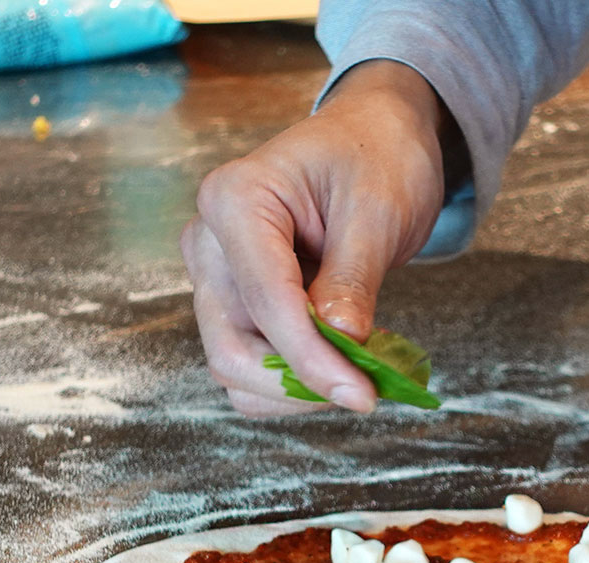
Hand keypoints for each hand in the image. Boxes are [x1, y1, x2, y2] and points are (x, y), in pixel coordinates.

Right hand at [182, 61, 448, 415]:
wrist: (372, 141)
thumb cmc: (375, 158)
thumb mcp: (378, 210)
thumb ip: (354, 277)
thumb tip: (343, 340)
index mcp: (235, 200)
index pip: (266, 302)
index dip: (313, 359)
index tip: (363, 395)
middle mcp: (210, 242)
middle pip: (231, 350)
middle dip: (297, 384)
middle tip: (365, 391)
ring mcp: (217, 278)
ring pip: (235, 370)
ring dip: (295, 391)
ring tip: (358, 374)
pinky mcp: (235, 303)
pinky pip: (252, 366)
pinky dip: (294, 382)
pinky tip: (339, 365)